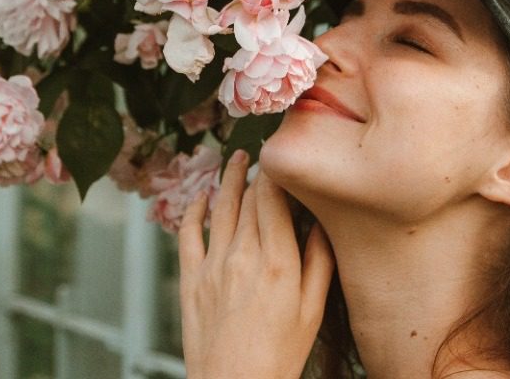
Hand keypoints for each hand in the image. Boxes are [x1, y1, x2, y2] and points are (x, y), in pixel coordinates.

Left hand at [178, 151, 334, 378]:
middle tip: (263, 154)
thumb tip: (321, 222)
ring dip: (228, 179)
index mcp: (279, 263)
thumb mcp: (313, 311)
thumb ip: (320, 263)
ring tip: (236, 158)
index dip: (276, 173)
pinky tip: (202, 195)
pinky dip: (194, 209)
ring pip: (220, 208)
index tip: (282, 159)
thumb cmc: (280, 356)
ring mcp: (213, 266)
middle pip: (248, 199)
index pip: (273, 199)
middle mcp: (243, 257)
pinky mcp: (190, 280)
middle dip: (257, 173)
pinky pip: (189, 234)